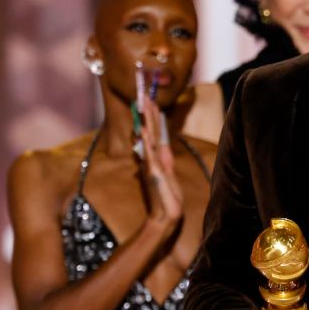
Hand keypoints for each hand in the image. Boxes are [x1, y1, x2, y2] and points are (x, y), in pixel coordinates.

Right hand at [137, 92, 182, 224]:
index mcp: (160, 157)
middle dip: (148, 113)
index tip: (151, 99)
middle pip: (150, 130)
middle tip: (143, 94)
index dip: (153, 116)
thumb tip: (150, 152)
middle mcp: (154, 157)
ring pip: (148, 138)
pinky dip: (146, 143)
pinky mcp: (153, 173)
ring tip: (142, 105)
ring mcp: (152, 164)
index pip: (156, 132)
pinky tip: (143, 131)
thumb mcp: (165, 176)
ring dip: (145, 121)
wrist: (166, 215)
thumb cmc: (167, 197)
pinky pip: (149, 154)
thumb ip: (158, 162)